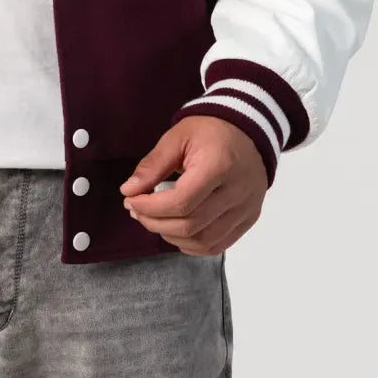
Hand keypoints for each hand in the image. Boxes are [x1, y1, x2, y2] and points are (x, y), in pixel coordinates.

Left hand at [118, 116, 267, 255]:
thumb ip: (153, 165)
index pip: (181, 202)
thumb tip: (128, 191)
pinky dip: (191, 244)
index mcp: (219, 166)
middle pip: (190, 225)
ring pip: (203, 241)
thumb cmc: (208, 131)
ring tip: (154, 219)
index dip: (151, 207)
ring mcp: (246, 209)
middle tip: (137, 210)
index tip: (131, 200)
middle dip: (155, 222)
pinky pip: (217, 246)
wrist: (246, 130)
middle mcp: (237, 192)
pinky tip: (176, 230)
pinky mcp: (248, 219)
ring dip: (171, 236)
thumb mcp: (177, 137)